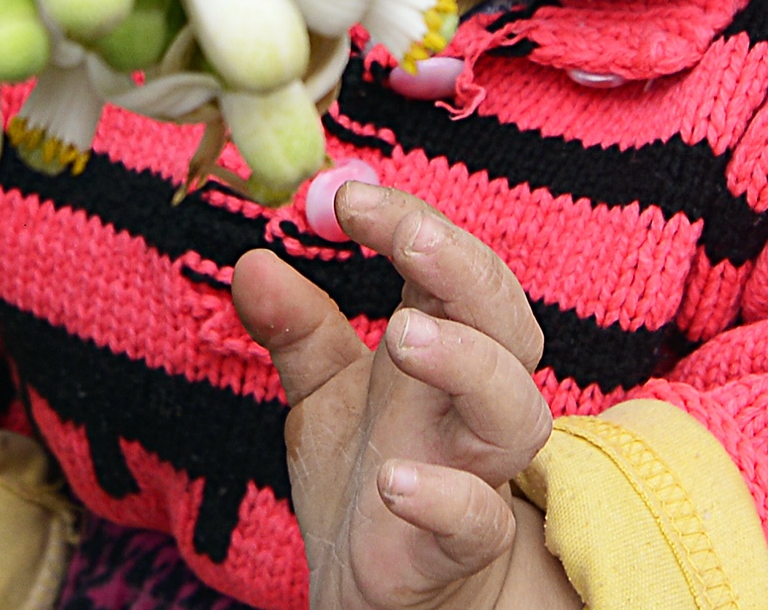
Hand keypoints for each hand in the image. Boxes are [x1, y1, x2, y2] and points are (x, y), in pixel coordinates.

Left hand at [232, 183, 575, 609]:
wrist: (379, 593)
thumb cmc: (368, 476)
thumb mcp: (323, 391)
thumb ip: (296, 329)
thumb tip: (252, 261)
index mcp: (440, 348)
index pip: (448, 265)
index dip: (408, 221)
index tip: (346, 197)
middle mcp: (467, 403)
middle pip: (504, 320)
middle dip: (463, 269)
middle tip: (409, 236)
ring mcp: (471, 474)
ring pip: (514, 412)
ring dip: (469, 364)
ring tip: (405, 334)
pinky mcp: (455, 550)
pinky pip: (475, 521)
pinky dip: (443, 498)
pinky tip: (391, 481)